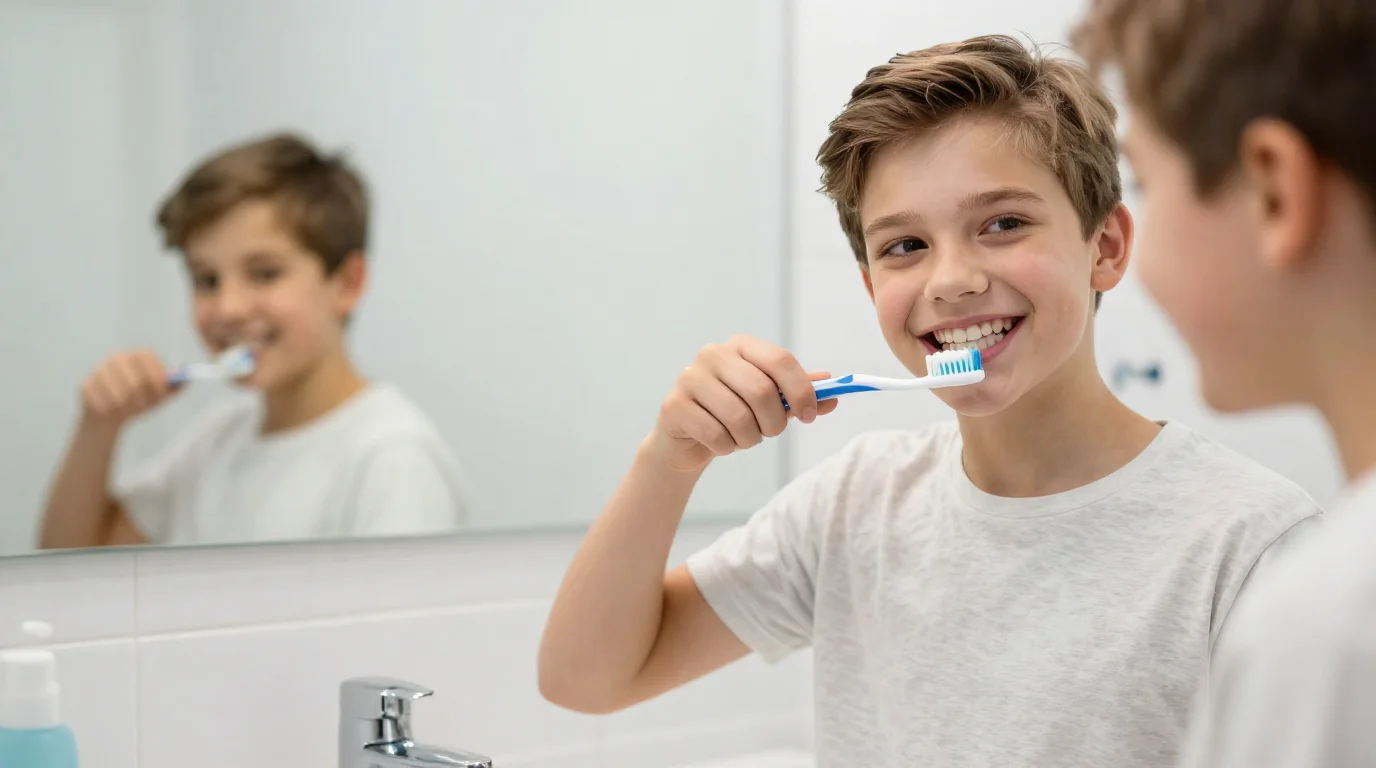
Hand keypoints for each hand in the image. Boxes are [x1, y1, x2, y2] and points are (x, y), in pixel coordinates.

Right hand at [79, 350, 176, 428]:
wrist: (108, 416)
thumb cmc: (138, 402)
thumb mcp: (160, 396)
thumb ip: (176, 387)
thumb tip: (188, 379)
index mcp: (135, 356)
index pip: (146, 357)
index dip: (156, 375)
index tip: (161, 392)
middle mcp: (116, 359)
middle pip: (132, 373)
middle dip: (143, 394)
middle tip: (147, 406)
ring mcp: (98, 370)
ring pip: (118, 390)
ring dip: (127, 405)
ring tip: (129, 410)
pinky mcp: (85, 385)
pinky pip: (103, 400)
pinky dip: (111, 410)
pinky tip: (111, 411)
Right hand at [647, 335, 838, 472]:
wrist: (688, 438)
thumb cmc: (733, 413)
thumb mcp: (771, 402)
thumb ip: (799, 394)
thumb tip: (834, 394)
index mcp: (741, 345)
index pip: (780, 360)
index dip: (801, 390)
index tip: (809, 416)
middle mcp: (713, 354)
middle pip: (762, 390)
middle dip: (774, 422)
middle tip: (770, 432)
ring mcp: (690, 377)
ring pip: (739, 417)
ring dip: (750, 438)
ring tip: (743, 437)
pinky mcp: (674, 405)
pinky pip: (716, 435)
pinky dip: (727, 447)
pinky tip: (721, 442)